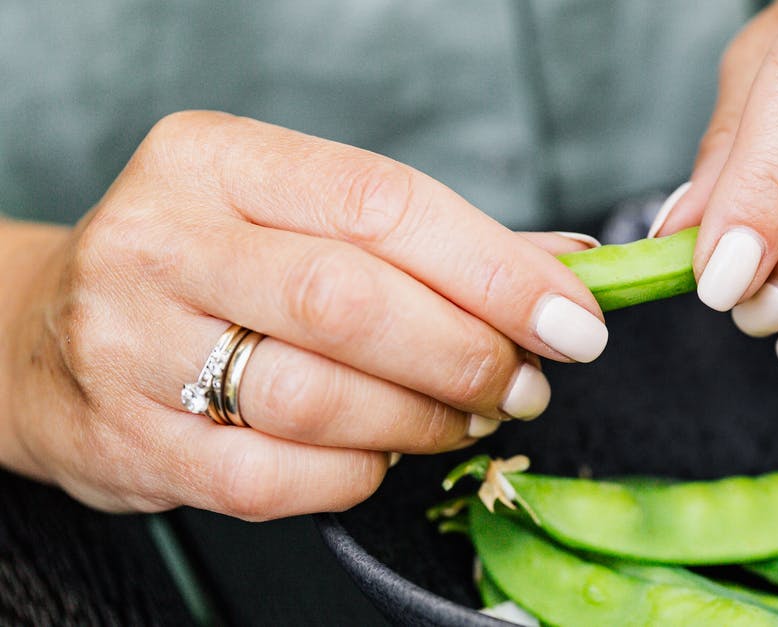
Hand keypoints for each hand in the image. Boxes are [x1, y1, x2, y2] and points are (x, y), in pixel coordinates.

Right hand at [0, 111, 606, 519]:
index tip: (572, 317)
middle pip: (353, 302)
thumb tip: (569, 262)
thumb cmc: (206, 269)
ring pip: (320, 398)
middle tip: (525, 382)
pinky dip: (357, 473)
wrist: (48, 336)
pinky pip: (277, 478)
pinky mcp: (127, 439)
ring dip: (424, 420)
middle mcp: (160, 240)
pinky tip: (380, 455)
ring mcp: (132, 344)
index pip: (383, 203)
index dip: (496, 267)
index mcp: (214, 160)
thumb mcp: (297, 218)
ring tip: (467, 415)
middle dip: (468, 353)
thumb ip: (433, 241)